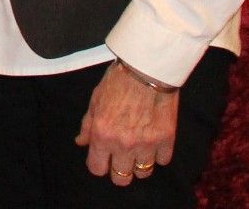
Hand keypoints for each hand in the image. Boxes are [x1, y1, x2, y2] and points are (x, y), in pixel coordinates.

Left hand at [75, 62, 177, 184]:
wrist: (146, 70)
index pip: (97, 168)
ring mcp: (146, 144)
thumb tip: (81, 142)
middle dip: (119, 172)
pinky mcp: (166, 140)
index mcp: (102, 135)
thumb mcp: (94, 101)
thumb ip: (87, 126)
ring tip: (138, 151)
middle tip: (121, 161)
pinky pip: (162, 161)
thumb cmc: (117, 82)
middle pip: (121, 178)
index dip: (98, 165)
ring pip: (143, 173)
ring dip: (139, 164)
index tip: (102, 160)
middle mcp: (123, 144)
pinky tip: (153, 143)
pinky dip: (158, 154)